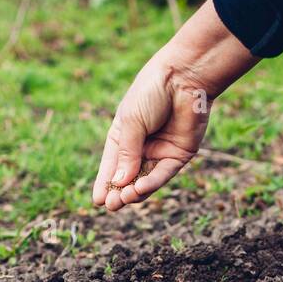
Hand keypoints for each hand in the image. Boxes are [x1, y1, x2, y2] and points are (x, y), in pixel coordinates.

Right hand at [93, 61, 210, 211]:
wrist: (185, 77)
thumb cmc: (152, 92)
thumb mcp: (132, 122)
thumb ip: (127, 153)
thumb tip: (119, 183)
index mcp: (123, 135)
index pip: (112, 165)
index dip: (105, 183)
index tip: (97, 201)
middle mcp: (141, 146)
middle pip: (128, 177)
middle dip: (118, 192)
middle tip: (110, 205)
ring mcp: (161, 151)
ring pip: (145, 180)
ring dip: (134, 192)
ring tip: (123, 199)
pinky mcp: (179, 155)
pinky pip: (163, 174)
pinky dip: (152, 183)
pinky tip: (139, 189)